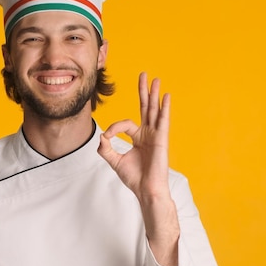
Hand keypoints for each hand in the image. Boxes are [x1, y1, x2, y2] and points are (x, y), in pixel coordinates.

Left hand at [98, 72, 179, 265]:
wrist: (146, 190)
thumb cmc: (134, 178)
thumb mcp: (114, 162)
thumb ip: (105, 149)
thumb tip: (100, 137)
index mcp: (138, 138)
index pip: (125, 123)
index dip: (113, 128)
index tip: (106, 137)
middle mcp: (148, 133)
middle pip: (145, 107)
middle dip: (143, 91)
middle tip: (143, 74)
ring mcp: (156, 135)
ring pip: (153, 110)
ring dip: (154, 94)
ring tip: (155, 79)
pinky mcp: (161, 139)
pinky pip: (162, 120)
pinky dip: (164, 108)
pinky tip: (165, 96)